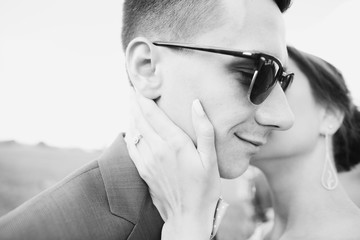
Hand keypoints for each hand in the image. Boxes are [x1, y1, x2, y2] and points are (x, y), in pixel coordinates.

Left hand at [125, 92, 220, 239]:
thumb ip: (204, 130)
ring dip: (131, 116)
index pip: (153, 114)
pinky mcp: (144, 171)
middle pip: (140, 119)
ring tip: (131, 105)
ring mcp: (147, 161)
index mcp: (174, 143)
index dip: (144, 98)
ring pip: (134, 131)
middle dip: (134, 103)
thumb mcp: (210, 159)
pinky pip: (132, 147)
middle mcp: (157, 149)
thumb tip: (196, 104)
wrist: (187, 216)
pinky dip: (130, 134)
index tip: (139, 86)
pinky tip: (131, 130)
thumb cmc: (204, 188)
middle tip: (131, 90)